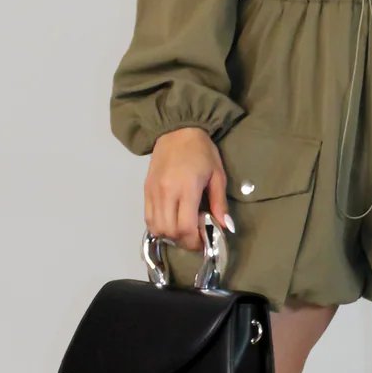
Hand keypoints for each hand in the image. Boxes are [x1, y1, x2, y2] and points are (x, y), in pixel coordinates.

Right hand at [146, 127, 235, 252]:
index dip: (194, 241)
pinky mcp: (146, 190)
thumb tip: (225, 226)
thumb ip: (219, 203)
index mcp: (186, 189)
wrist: (177, 130)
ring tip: (183, 230)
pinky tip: (171, 222)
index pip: (185, 227)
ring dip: (170, 236)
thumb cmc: (201, 151)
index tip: (204, 242)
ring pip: (156, 228)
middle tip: (196, 238)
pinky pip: (147, 218)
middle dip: (184, 241)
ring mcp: (153, 192)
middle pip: (170, 231)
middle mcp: (166, 193)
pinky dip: (158, 227)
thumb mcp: (217, 175)